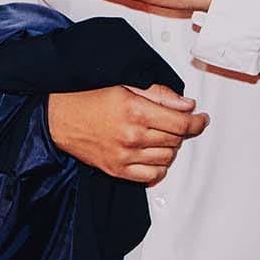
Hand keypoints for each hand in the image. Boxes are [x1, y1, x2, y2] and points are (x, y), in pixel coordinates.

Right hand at [46, 83, 208, 182]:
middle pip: (176, 140)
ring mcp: (125, 156)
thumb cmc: (89, 98)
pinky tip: (154, 154)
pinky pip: (151, 175)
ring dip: (170, 147)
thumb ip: (159, 94)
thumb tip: (186, 105)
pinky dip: (159, 167)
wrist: (59, 117)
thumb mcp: (125, 85)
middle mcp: (132, 136)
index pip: (181, 123)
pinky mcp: (117, 170)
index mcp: (136, 111)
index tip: (201, 120)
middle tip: (176, 122)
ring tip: (161, 136)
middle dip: (182, 131)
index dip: (197, 122)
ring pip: (167, 157)